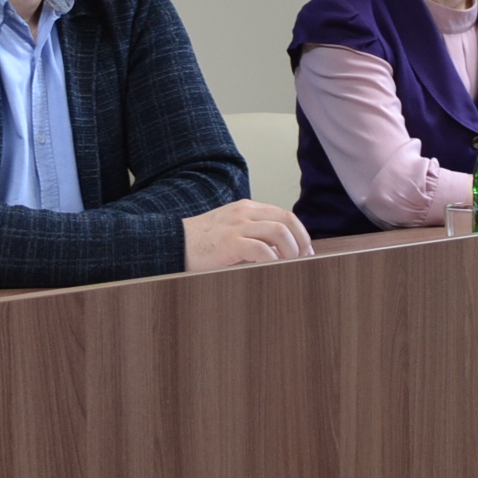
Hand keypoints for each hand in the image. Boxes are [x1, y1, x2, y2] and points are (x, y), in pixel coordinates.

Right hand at [182, 200, 313, 271]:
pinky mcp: (229, 242)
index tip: (305, 251)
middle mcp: (244, 212)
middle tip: (304, 259)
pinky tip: (273, 269)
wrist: (171, 243)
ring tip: (290, 266)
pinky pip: (261, 249)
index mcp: (246, 208)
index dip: (300, 233)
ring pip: (279, 232)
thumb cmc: (201, 242)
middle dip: (301, 241)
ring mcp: (236, 226)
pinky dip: (273, 260)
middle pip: (287, 220)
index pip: (284, 214)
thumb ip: (252, 234)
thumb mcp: (230, 230)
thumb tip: (279, 252)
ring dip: (291, 251)